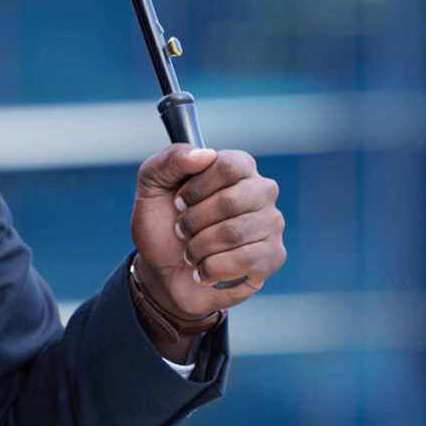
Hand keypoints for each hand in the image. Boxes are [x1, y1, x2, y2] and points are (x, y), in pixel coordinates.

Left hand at [130, 145, 285, 358]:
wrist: (164, 270)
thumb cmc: (164, 224)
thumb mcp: (152, 185)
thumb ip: (171, 160)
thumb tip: (205, 155)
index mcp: (239, 167)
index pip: (227, 166)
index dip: (195, 189)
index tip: (178, 203)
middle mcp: (263, 191)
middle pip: (230, 201)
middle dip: (193, 222)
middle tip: (181, 231)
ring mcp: (272, 224)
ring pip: (234, 234)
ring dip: (198, 248)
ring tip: (191, 252)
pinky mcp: (274, 256)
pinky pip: (245, 261)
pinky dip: (211, 269)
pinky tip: (204, 270)